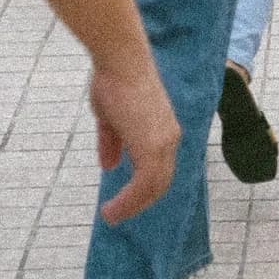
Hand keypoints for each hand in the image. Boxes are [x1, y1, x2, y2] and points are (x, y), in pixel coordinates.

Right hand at [92, 56, 180, 225]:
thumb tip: (109, 165)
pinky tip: (112, 210)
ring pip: (153, 188)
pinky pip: (143, 185)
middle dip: (139, 201)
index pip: (160, 168)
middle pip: (160, 182)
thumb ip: (113, 142)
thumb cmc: (115, 81)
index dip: (145, 187)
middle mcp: (170, 139)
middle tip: (118, 214)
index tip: (127, 200)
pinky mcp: (153, 147)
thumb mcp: (111, 118)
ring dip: (131, 206)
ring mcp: (163, 143)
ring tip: (111, 216)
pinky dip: (129, 201)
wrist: (121, 61)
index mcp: (164, 131)